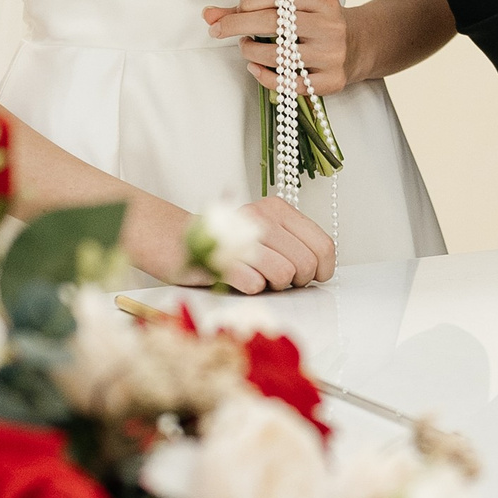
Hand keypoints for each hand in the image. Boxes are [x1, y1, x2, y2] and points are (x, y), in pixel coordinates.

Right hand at [121, 191, 335, 293]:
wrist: (174, 239)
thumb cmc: (226, 241)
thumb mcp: (266, 231)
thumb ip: (294, 243)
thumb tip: (322, 269)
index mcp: (278, 209)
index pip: (323, 245)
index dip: (323, 269)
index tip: (313, 277)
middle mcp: (263, 218)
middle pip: (306, 265)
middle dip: (297, 281)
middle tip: (278, 280)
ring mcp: (242, 238)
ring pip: (284, 276)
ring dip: (274, 286)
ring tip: (258, 278)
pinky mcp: (221, 260)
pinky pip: (256, 285)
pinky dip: (252, 288)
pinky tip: (240, 279)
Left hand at [202, 0, 354, 94]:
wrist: (362, 45)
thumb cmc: (318, 23)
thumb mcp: (296, 7)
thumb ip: (251, 9)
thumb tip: (208, 14)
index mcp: (322, 1)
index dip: (247, 1)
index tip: (236, 10)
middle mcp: (330, 26)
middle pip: (273, 22)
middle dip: (237, 24)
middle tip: (218, 30)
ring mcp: (332, 56)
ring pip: (277, 55)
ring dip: (250, 51)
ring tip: (246, 47)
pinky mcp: (331, 81)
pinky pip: (287, 84)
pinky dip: (263, 76)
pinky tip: (256, 68)